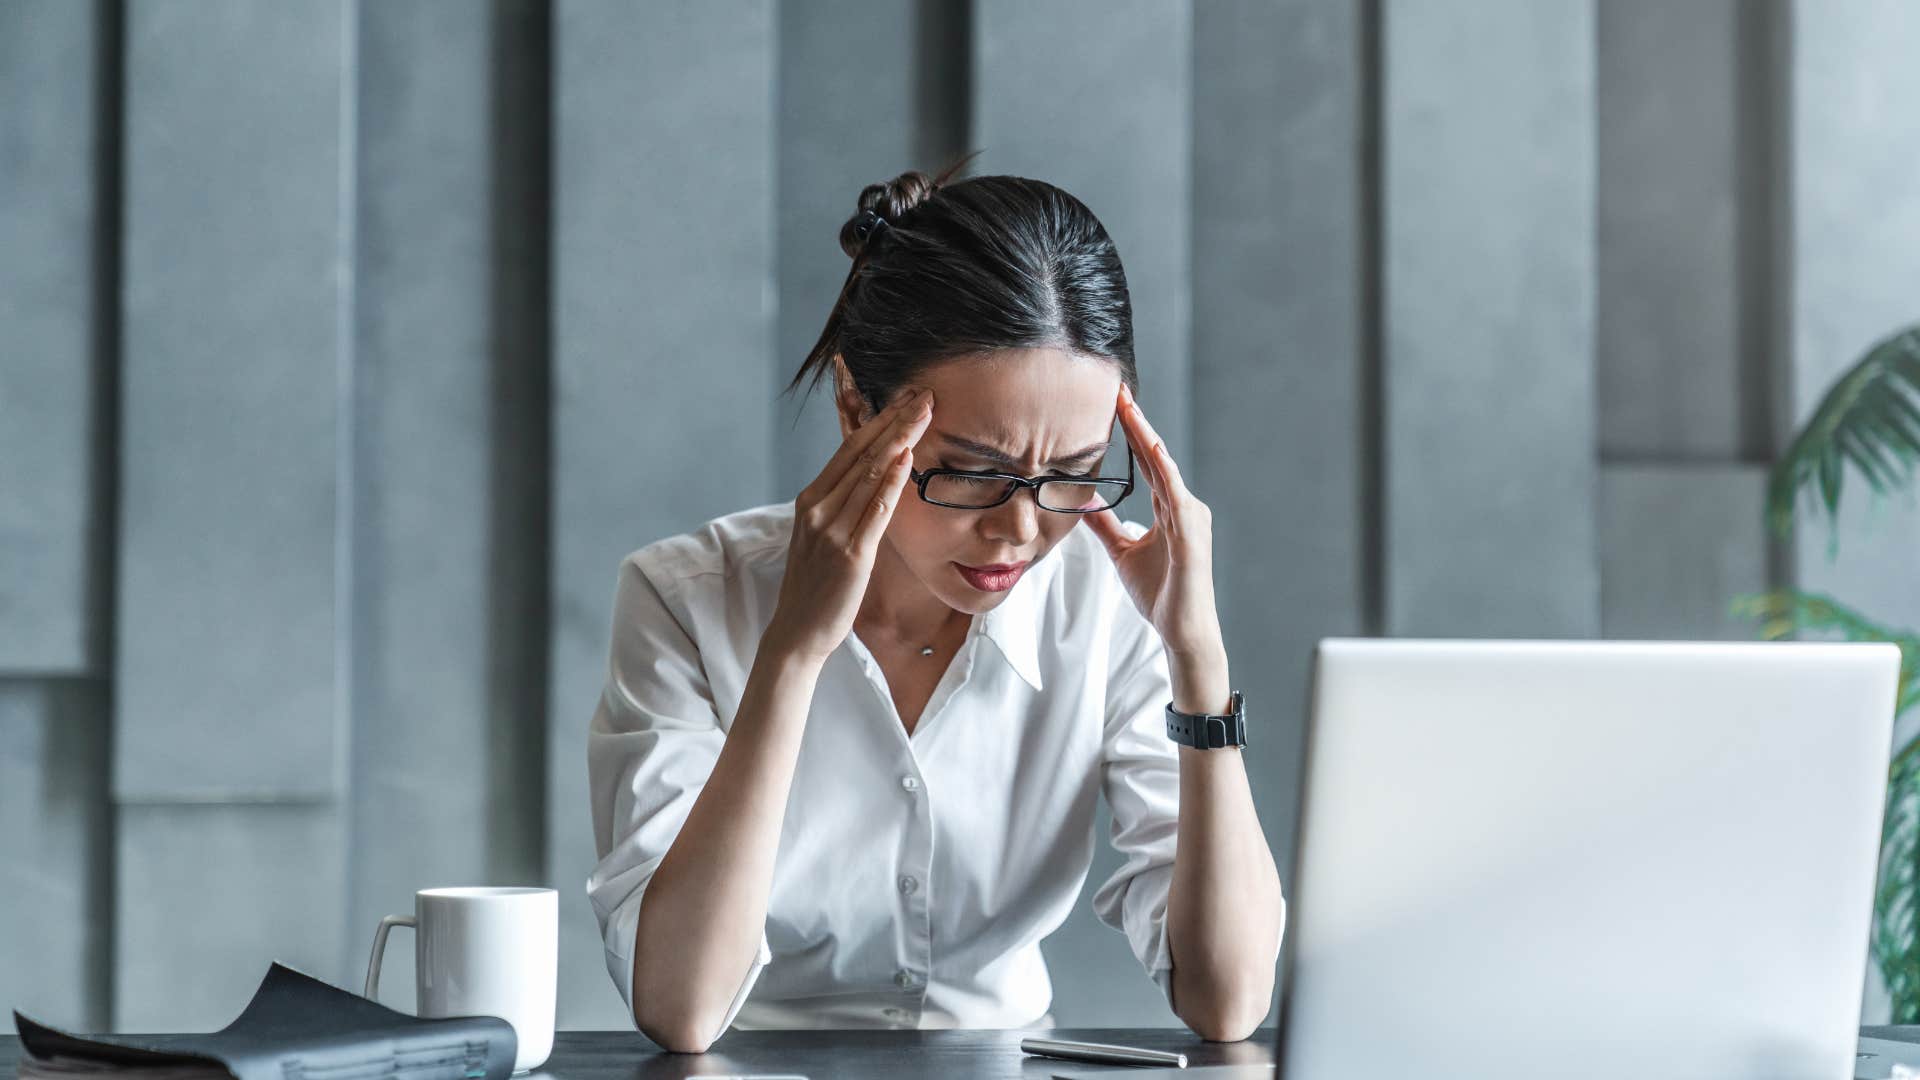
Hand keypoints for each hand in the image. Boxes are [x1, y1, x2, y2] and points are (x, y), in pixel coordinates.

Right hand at [765, 387, 933, 664]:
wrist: (798, 631)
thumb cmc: (816, 585)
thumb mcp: (824, 535)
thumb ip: (844, 505)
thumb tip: (875, 479)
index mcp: (810, 500)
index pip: (849, 449)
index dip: (879, 420)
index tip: (906, 398)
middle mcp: (817, 509)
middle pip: (861, 453)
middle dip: (895, 420)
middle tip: (924, 393)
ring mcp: (831, 530)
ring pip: (869, 474)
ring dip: (899, 439)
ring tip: (924, 413)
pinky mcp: (850, 555)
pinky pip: (874, 511)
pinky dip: (890, 482)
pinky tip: (906, 459)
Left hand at [1084, 383, 1224, 660]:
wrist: (1182, 630)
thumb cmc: (1161, 594)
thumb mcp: (1123, 552)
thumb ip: (1106, 526)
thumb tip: (1085, 502)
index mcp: (1169, 509)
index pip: (1147, 463)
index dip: (1130, 433)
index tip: (1113, 404)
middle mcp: (1183, 506)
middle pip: (1155, 456)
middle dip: (1136, 423)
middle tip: (1118, 390)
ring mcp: (1190, 517)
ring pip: (1164, 467)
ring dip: (1146, 436)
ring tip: (1128, 408)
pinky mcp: (1192, 532)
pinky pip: (1174, 494)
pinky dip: (1162, 469)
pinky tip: (1150, 447)